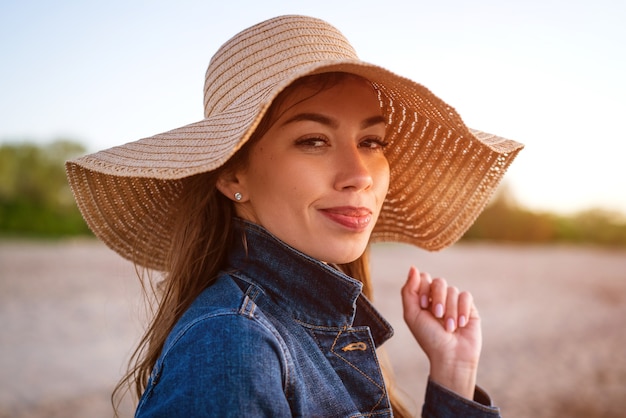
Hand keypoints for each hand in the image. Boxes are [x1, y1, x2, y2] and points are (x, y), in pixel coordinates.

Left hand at [401, 266, 481, 398]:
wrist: (451, 356)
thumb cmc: (429, 338)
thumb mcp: (412, 315)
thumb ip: (409, 291)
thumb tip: (413, 267)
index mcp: (423, 299)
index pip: (424, 278)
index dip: (424, 289)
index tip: (424, 306)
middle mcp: (438, 298)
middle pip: (439, 281)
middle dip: (438, 299)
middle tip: (437, 316)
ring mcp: (454, 302)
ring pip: (453, 290)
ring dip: (450, 310)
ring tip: (449, 327)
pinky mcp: (468, 307)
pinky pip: (466, 295)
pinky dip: (462, 309)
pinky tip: (460, 324)